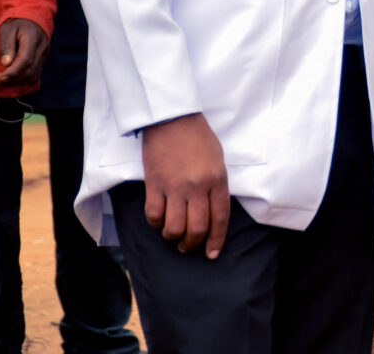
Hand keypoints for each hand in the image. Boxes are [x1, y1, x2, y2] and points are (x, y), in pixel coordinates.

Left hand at [0, 19, 48, 90]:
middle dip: (12, 79)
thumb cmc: (17, 23)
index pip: (25, 60)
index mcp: (33, 39)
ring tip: (4, 78)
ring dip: (17, 81)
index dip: (12, 72)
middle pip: (29, 70)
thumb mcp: (7, 30)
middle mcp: (42, 48)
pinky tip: (13, 76)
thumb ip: (7, 46)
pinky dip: (23, 79)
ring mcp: (45, 54)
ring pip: (33, 75)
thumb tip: (6, 64)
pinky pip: (35, 74)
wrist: (34, 18)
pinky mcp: (44, 59)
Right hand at [141, 113, 228, 258]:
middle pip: (196, 228)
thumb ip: (216, 185)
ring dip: (173, 237)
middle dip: (192, 244)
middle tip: (187, 247)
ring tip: (172, 236)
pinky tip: (158, 221)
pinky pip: (153, 215)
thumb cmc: (198, 138)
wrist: (173, 119)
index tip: (212, 253)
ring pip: (174, 227)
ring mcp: (175, 186)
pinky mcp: (154, 184)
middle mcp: (197, 186)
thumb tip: (212, 211)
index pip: (220, 218)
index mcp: (217, 180)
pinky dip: (155, 223)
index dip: (216, 239)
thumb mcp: (218, 160)